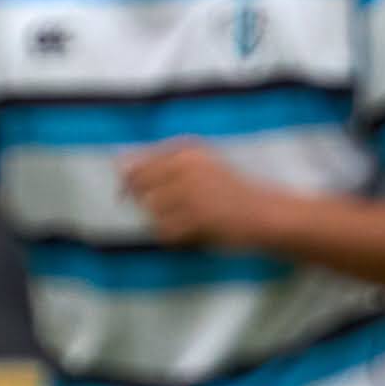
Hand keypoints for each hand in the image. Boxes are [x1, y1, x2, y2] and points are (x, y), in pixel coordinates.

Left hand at [122, 140, 305, 250]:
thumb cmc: (231, 191)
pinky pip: (165, 230)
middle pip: (141, 186)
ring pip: (152, 210)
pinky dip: (173, 236)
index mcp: (187, 149)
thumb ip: (163, 163)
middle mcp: (187, 166)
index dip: (130, 180)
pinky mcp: (197, 217)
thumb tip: (119, 167)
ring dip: (163, 220)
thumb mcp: (202, 164)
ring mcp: (192, 192)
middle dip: (145, 201)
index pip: (140, 162)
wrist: (265, 214)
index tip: (130, 191)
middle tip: (169, 210)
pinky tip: (191, 232)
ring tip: (187, 221)